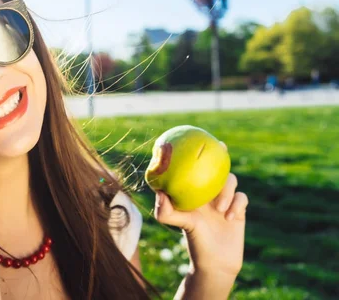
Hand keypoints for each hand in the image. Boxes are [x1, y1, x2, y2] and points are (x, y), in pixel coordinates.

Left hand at [154, 143, 247, 277]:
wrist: (216, 263)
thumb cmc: (194, 242)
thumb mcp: (179, 224)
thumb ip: (166, 211)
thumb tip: (159, 192)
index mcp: (194, 191)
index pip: (195, 167)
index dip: (197, 152)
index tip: (198, 138)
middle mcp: (209, 193)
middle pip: (217, 168)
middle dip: (220, 155)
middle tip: (221, 147)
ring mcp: (225, 200)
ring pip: (231, 182)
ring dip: (226, 192)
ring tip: (219, 209)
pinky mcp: (239, 210)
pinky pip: (242, 198)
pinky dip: (237, 204)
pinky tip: (230, 216)